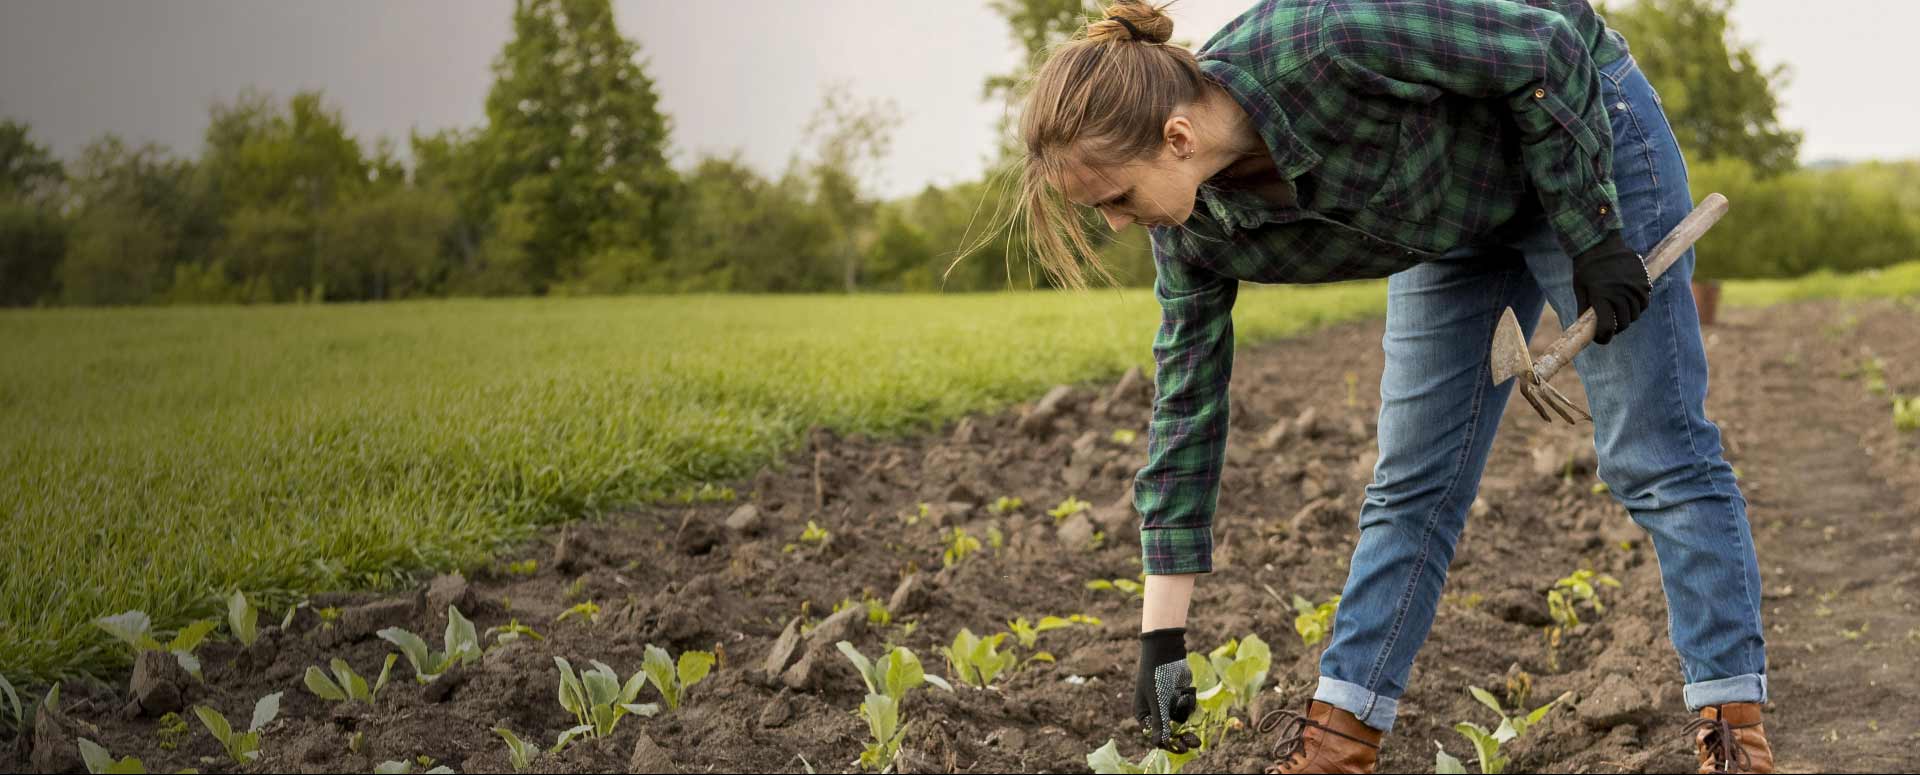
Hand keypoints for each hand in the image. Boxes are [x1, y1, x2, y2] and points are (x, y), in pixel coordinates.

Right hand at [1134, 627, 1200, 751]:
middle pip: (1170, 730)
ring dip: (1185, 709)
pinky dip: (1188, 700)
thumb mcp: (1157, 701)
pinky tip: (1185, 689)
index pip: (1156, 735)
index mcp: (1143, 714)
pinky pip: (1187, 707)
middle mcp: (1154, 711)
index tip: (1182, 749)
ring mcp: (1167, 703)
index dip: (1169, 744)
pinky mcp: (1178, 696)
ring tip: (1182, 696)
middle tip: (1196, 743)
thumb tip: (1160, 743)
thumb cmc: (1156, 676)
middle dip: (1183, 735)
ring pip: (1181, 718)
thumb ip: (1160, 723)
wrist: (1165, 652)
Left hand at [1572, 231, 1651, 344]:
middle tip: (1609, 327)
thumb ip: (1584, 310)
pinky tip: (1629, 303)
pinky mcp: (1644, 281)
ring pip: (1636, 314)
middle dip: (1615, 329)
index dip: (1603, 338)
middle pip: (1624, 323)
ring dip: (1627, 318)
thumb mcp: (1580, 289)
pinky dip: (1638, 306)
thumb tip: (1585, 330)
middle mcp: (1620, 294)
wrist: (1601, 242)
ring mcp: (1634, 288)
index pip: (1607, 328)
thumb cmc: (1586, 267)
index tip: (1600, 339)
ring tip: (1618, 315)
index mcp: (1602, 298)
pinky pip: (1645, 302)